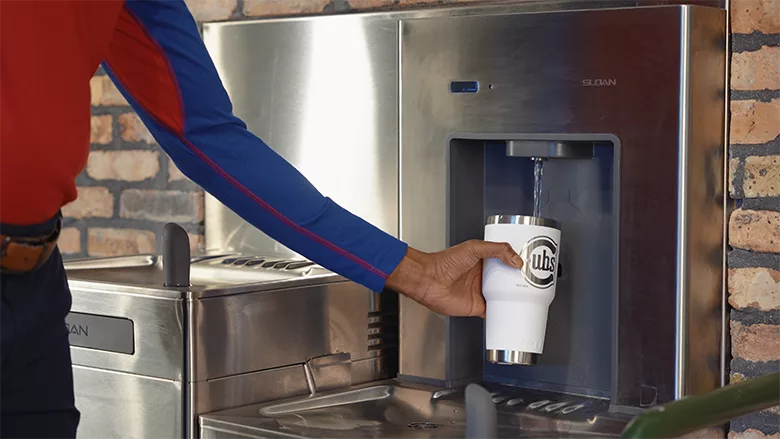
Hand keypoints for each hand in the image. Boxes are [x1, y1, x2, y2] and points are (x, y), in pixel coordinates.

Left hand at [385, 240, 523, 317]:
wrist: (429, 280)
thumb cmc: (444, 262)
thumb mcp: (474, 248)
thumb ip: (496, 250)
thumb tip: (516, 260)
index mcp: (483, 260)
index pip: (505, 261)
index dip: (517, 262)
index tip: (530, 263)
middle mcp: (483, 276)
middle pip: (507, 280)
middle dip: (520, 282)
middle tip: (535, 281)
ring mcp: (481, 292)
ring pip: (503, 296)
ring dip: (514, 297)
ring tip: (531, 297)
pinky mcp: (477, 306)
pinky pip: (494, 311)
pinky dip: (503, 313)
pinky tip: (513, 312)